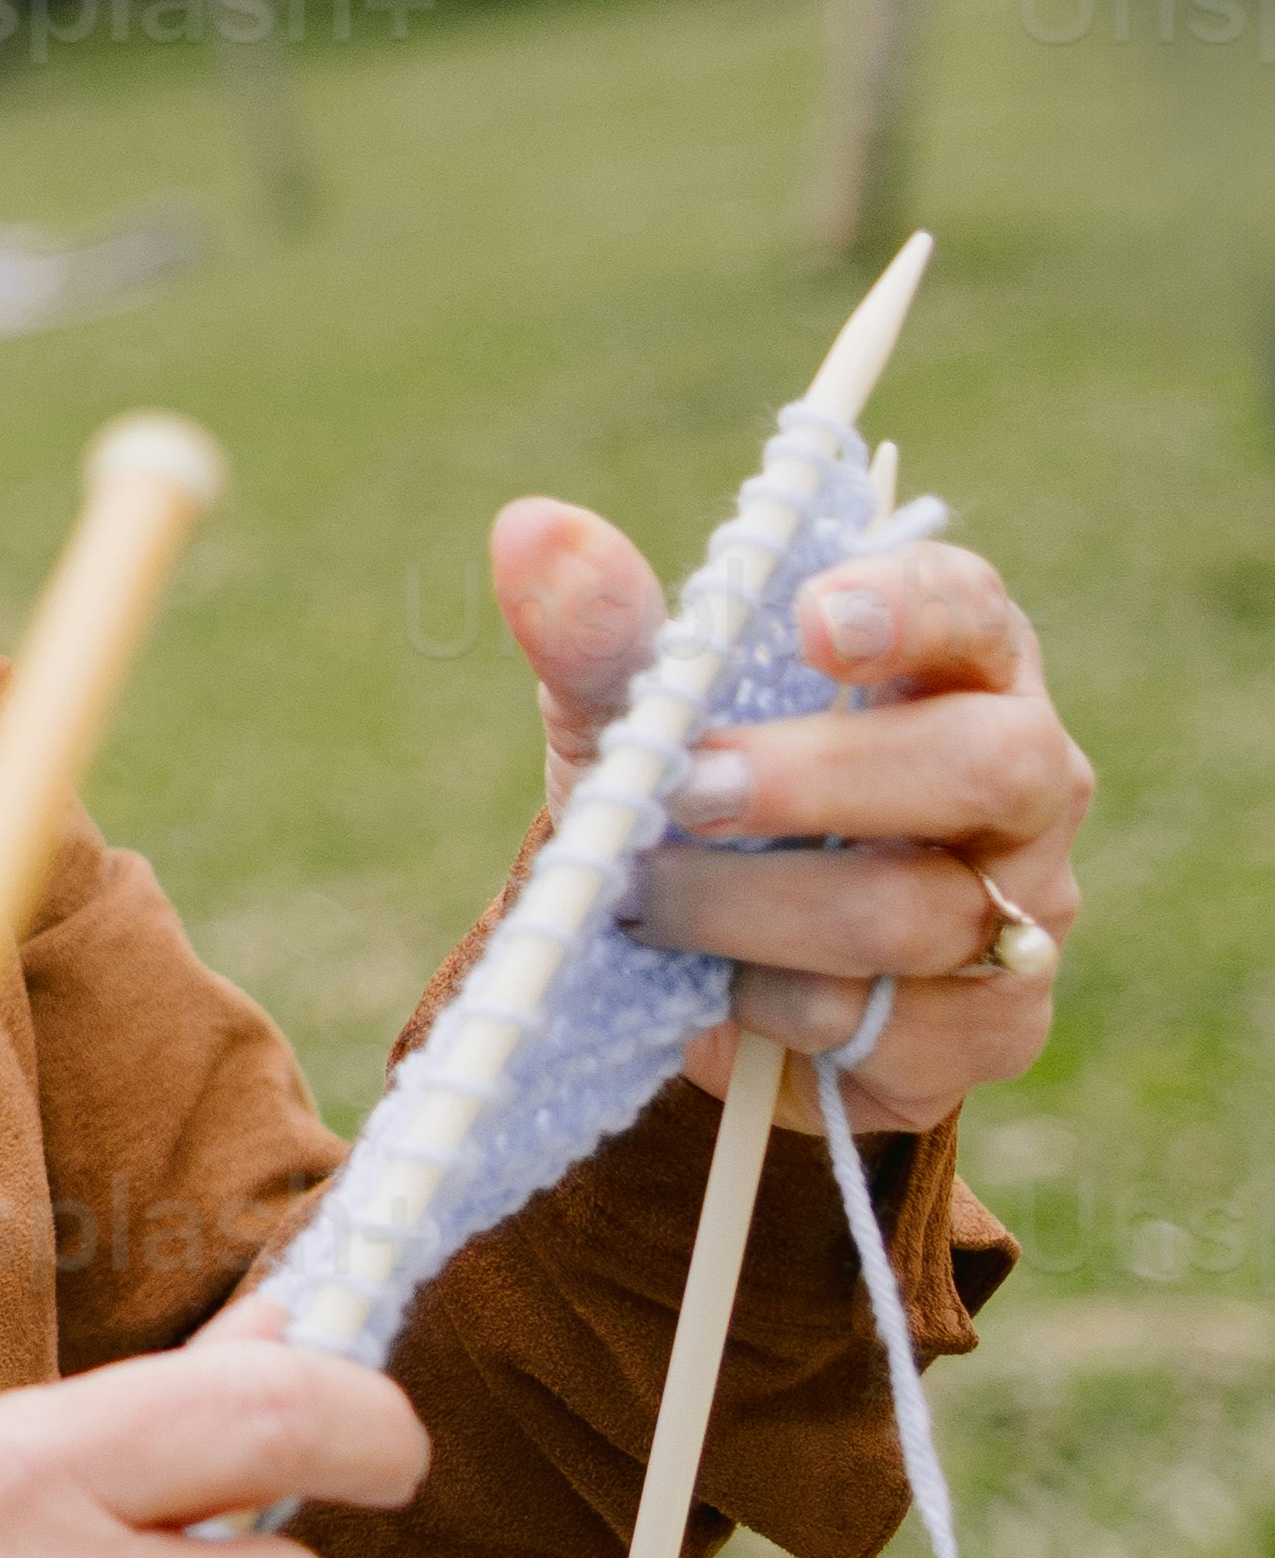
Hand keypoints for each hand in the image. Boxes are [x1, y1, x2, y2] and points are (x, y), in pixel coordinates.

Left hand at [495, 492, 1091, 1138]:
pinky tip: (716, 988)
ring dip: (748, 908)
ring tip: (645, 900)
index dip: (909, 608)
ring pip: (913, 911)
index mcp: (956, 664)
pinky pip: (879, 1022)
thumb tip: (531, 529)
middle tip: (690, 790)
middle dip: (824, 779)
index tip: (810, 620)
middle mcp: (1026, 778)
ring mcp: (1024, 910)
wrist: (704, 976)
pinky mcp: (991, 1029)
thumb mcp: (635, 715)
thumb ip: (603, 633)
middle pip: (990, 763)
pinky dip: (768, 1005)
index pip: (972, 607)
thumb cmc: (698, 804)